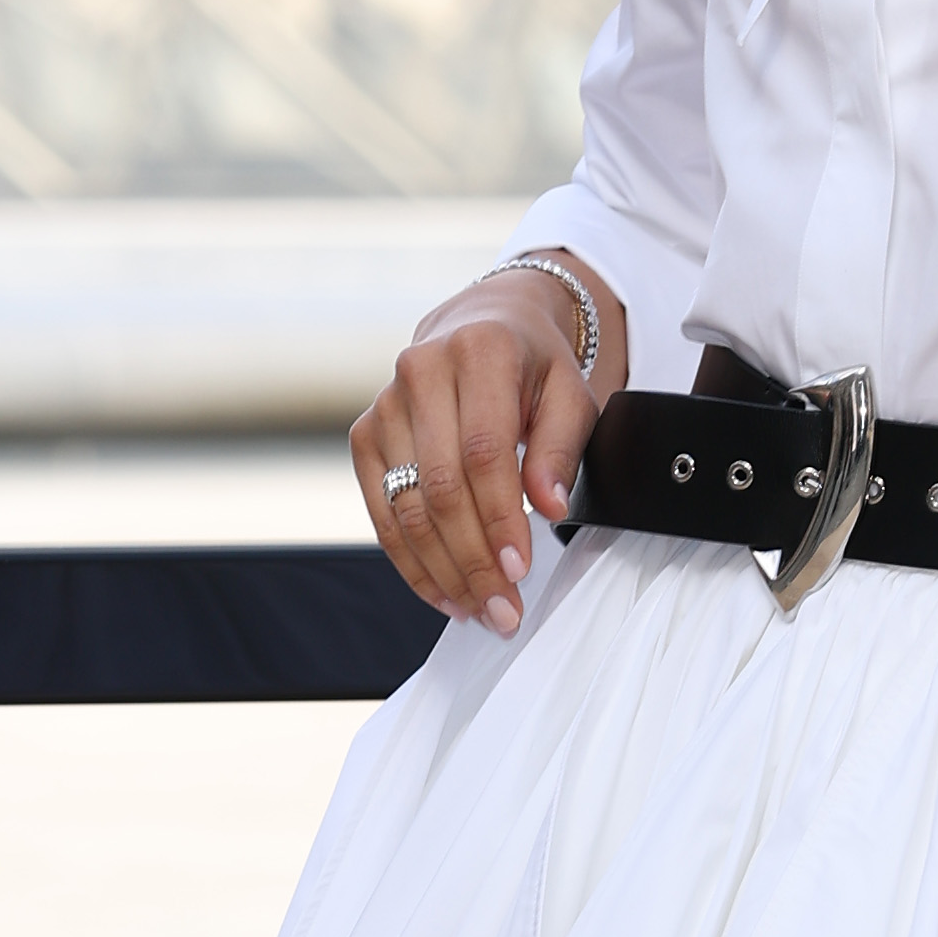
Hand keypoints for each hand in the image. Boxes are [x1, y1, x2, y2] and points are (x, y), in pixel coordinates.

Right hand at [349, 257, 626, 633]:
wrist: (484, 327)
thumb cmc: (534, 366)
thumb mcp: (571, 394)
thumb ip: (561, 449)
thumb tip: (550, 507)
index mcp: (480, 351)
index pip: (483, 452)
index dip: (499, 518)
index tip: (520, 570)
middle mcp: (422, 371)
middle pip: (440, 486)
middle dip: (472, 559)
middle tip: (503, 608)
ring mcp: (386, 403)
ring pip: (406, 506)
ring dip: (441, 570)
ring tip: (478, 609)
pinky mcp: (366, 433)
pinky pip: (381, 510)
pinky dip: (410, 560)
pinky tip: (443, 591)